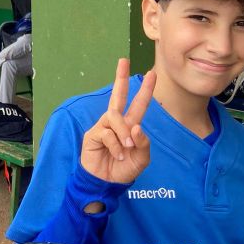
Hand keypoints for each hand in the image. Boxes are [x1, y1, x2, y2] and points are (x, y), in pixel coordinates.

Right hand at [80, 59, 155, 184]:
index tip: (151, 74)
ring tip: (126, 148)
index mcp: (129, 126)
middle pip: (118, 96)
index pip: (138, 104)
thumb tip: (135, 126)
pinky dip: (115, 145)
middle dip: (120, 78)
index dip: (144, 90)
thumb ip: (143, 143)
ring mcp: (103, 127)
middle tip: (123, 61)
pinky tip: (116, 155)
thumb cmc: (123, 169)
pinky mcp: (92, 135)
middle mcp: (116, 123)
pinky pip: (107, 133)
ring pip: (114, 117)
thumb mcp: (141, 159)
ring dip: (123, 133)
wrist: (106, 183)